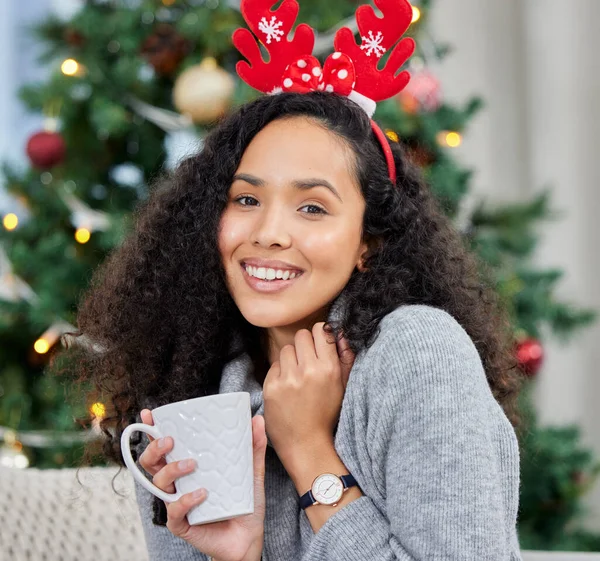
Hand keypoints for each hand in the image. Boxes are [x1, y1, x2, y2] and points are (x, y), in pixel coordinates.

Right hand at [138, 409, 266, 560]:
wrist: (249, 537)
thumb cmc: (243, 502)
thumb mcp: (251, 471)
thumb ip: (253, 447)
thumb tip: (257, 419)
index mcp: (188, 467)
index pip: (164, 447)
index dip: (152, 430)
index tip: (150, 414)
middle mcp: (178, 483)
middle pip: (151, 464)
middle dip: (154, 449)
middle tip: (170, 441)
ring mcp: (178, 503)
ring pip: (159, 484)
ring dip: (171, 470)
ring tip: (192, 465)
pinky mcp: (182, 524)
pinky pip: (174, 512)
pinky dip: (186, 500)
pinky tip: (202, 494)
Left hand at [263, 323, 354, 467]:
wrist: (307, 444)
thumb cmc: (328, 415)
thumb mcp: (344, 386)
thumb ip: (345, 357)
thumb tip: (340, 332)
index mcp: (329, 368)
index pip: (320, 330)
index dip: (318, 335)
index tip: (318, 344)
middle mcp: (308, 370)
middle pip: (301, 335)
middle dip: (304, 345)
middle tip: (307, 361)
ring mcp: (287, 378)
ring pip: (286, 349)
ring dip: (291, 359)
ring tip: (297, 376)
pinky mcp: (271, 387)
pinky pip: (274, 365)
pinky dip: (280, 373)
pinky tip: (287, 387)